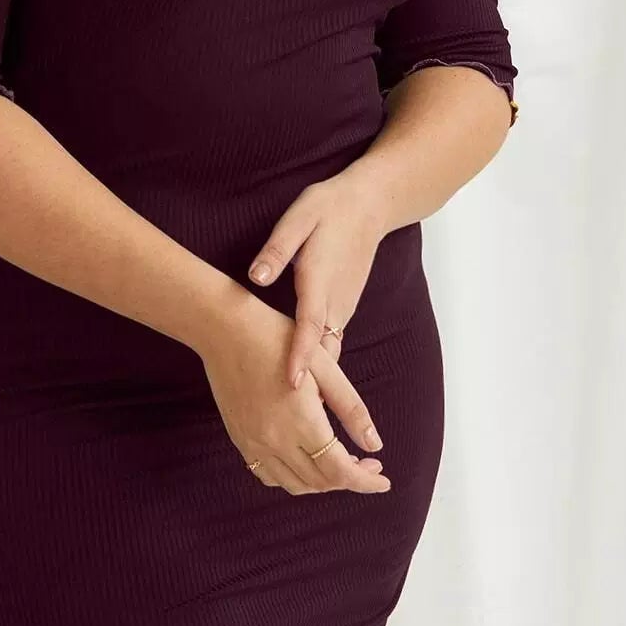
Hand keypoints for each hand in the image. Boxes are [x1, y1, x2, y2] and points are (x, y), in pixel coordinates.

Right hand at [195, 287, 390, 496]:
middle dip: (350, 479)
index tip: (383, 480)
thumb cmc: (275, 338)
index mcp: (301, 420)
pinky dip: (291, 478)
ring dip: (322, 482)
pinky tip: (304, 460)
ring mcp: (253, 442)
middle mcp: (275, 439)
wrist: (223, 328)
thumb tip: (376, 445)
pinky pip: (268, 475)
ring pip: (294, 484)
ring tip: (339, 462)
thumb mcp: (323, 367)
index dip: (366, 481)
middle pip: (320, 481)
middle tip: (368, 461)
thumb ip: (351, 409)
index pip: (340, 470)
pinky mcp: (239, 438)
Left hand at [247, 170, 387, 406]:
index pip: (310, 324)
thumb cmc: (328, 208)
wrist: (369, 204)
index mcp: (320, 280)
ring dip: (321, 383)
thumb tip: (256, 277)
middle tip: (299, 421)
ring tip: (304, 419)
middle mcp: (335, 300)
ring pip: (331, 351)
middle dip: (314, 387)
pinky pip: (332, 343)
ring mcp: (343, 306)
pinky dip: (323, 367)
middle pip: (324, 350)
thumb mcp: (299, 218)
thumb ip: (278, 249)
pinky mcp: (343, 306)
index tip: (293, 385)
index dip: (301, 355)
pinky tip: (309, 388)